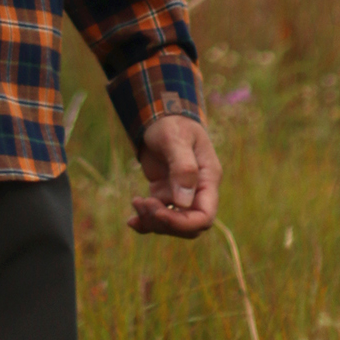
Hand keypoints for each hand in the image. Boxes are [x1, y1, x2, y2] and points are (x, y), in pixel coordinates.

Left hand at [128, 114, 221, 237]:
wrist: (159, 114)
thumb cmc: (171, 122)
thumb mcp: (176, 139)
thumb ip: (183, 167)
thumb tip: (184, 203)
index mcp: (208, 178)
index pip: (204, 216)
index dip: (183, 223)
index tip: (159, 213)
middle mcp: (198, 190)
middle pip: (188, 226)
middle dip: (165, 222)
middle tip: (144, 203)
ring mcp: (181, 193)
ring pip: (172, 223)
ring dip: (152, 220)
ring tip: (136, 202)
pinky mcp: (165, 192)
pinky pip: (159, 216)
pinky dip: (146, 221)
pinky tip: (131, 221)